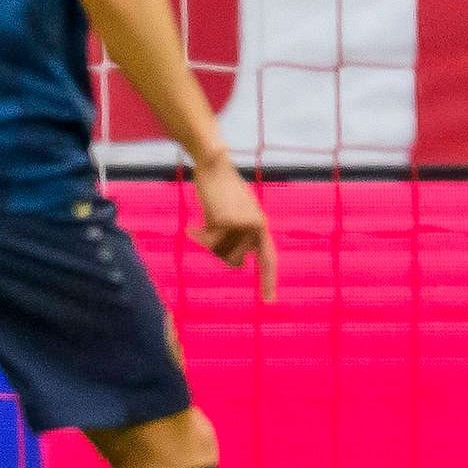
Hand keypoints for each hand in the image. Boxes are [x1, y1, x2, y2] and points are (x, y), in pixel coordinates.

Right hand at [188, 152, 276, 304]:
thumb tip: (240, 263)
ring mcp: (239, 225)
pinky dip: (199, 232)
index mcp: (261, 225)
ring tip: (203, 223)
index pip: (268, 259)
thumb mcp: (238, 213)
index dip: (269, 280)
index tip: (268, 300)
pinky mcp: (223, 222)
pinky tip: (198, 220)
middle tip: (208, 230)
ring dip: (208, 239)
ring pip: (219, 250)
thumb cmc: (223, 188)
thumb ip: (242, 235)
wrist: (214, 167)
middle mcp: (254, 228)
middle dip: (218, 248)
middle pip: (233, 258)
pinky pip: (207, 239)